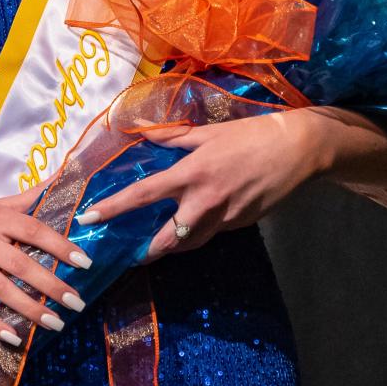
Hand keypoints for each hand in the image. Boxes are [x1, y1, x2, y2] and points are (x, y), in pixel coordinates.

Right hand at [0, 187, 92, 342]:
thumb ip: (30, 198)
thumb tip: (63, 177)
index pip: (34, 230)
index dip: (60, 246)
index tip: (84, 262)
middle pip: (21, 265)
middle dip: (51, 285)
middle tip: (77, 302)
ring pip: (1, 290)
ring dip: (30, 309)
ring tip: (55, 323)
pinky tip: (15, 337)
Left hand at [78, 111, 322, 261]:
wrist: (297, 150)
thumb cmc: (251, 134)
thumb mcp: (210, 132)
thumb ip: (174, 137)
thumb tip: (145, 132)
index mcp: (191, 174)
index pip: (144, 195)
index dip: (114, 208)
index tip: (89, 219)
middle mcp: (204, 202)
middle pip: (167, 240)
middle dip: (146, 251)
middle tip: (130, 253)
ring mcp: (224, 218)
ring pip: (190, 242)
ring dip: (172, 245)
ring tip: (156, 243)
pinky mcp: (240, 224)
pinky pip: (212, 232)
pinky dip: (200, 230)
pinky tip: (196, 221)